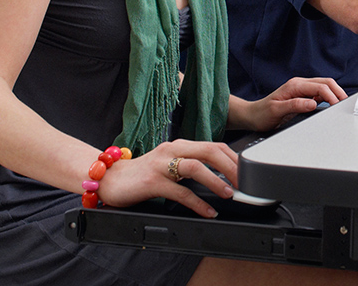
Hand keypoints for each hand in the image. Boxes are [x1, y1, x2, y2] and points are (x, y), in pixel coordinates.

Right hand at [98, 139, 238, 217]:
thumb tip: (219, 176)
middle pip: (210, 151)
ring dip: (217, 180)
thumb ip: (191, 166)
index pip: (214, 145)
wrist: (110, 179)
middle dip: (231, 166)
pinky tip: (208, 212)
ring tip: (230, 193)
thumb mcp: (170, 165)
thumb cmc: (143, 174)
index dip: (233, 158)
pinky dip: (198, 203)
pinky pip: (180, 192)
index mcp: (180, 145)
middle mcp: (172, 149)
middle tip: (244, 182)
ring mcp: (161, 164)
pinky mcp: (152, 181)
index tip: (247, 172)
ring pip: (196, 167)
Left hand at [247, 77, 347, 131]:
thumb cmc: (262, 114)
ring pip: (324, 86)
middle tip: (346, 104)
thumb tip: (312, 103)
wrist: (252, 116)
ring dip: (334, 93)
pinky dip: (328, 96)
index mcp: (294, 86)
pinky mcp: (301, 95)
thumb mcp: (276, 111)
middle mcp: (298, 84)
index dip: (332, 95)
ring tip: (341, 104)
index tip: (338, 106)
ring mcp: (300, 89)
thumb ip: (295, 105)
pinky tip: (330, 104)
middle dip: (338, 91)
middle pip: (325, 82)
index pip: (320, 86)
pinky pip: (319, 92)